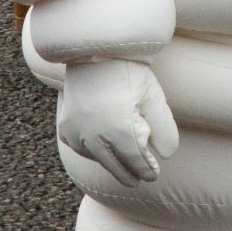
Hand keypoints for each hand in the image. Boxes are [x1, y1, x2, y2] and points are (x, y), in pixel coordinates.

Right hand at [56, 60, 178, 186]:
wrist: (94, 51)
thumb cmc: (128, 73)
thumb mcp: (154, 98)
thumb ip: (164, 130)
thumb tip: (165, 155)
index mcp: (120, 132)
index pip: (137, 163)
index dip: (146, 170)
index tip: (153, 175)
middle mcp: (95, 138)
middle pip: (116, 168)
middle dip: (129, 174)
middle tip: (138, 179)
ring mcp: (77, 134)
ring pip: (97, 159)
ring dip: (110, 162)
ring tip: (122, 164)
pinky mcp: (66, 127)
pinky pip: (80, 147)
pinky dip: (91, 150)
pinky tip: (101, 147)